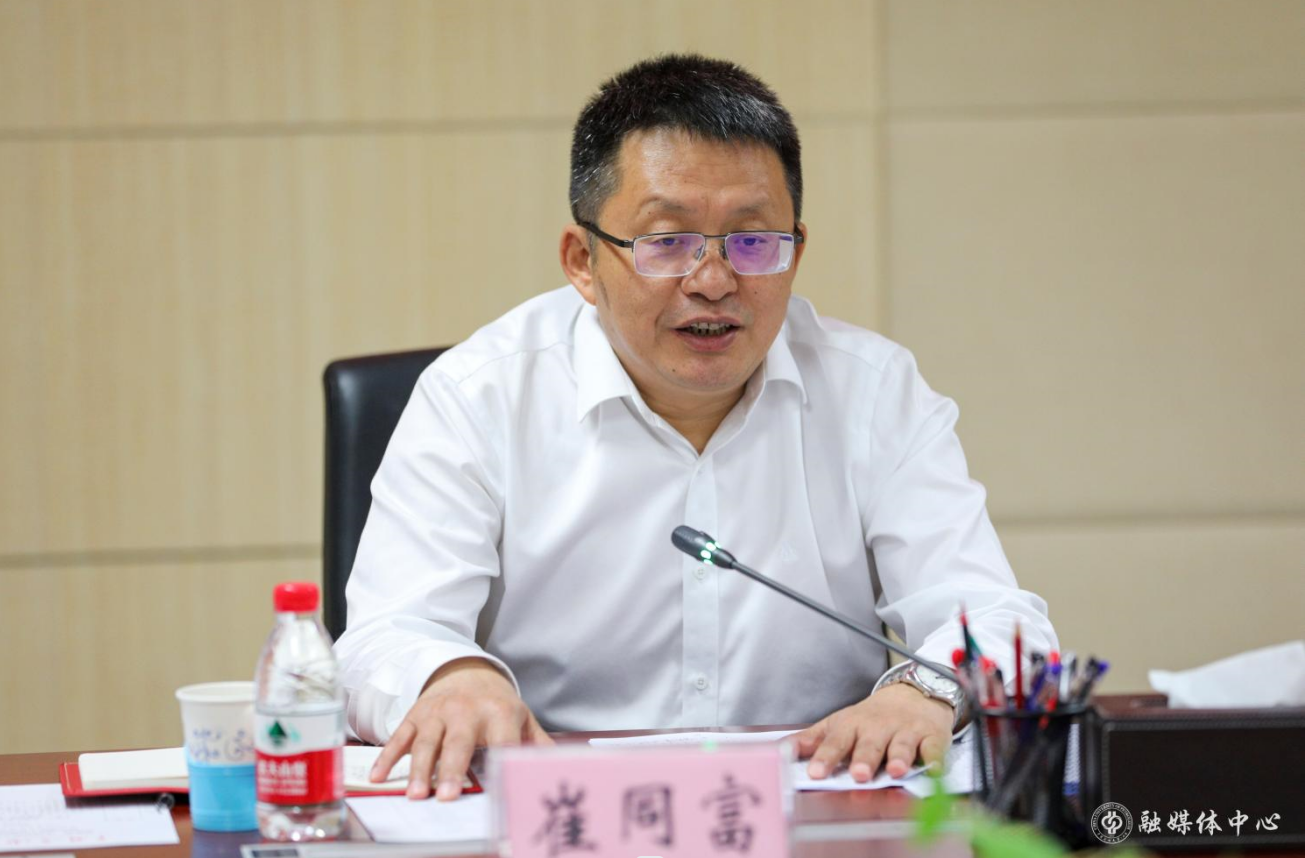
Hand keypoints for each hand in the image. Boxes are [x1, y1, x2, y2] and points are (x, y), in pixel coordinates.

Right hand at [369, 657, 552, 799]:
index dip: (500, 761)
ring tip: (415, 795)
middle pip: (458, 743)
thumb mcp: (522, 719)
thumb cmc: (497, 706)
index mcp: (500, 714)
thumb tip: (558, 771)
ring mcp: (438, 712)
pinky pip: (399, 736)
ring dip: (419, 769)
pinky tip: (379, 777)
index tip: (498, 785)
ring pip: (426, 741)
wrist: (466, 672)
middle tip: (446, 797)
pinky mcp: (416, 715)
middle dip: (451, 770)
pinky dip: (388, 756)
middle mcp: (467, 711)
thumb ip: (538, 745)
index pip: (502, 741)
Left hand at [793, 683, 952, 781]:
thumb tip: (782, 750)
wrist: (913, 694)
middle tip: (859, 774)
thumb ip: (813, 739)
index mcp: (852, 725)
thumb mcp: (840, 723)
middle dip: (864, 759)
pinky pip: (933, 749)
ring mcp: (906, 731)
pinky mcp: (932, 736)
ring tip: (895, 771)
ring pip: (902, 745)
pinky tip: (933, 769)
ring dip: (899, 758)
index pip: (836, 741)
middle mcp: (878, 728)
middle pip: (870, 744)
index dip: (826, 757)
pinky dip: (934, 759)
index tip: (815, 773)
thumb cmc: (871, 717)